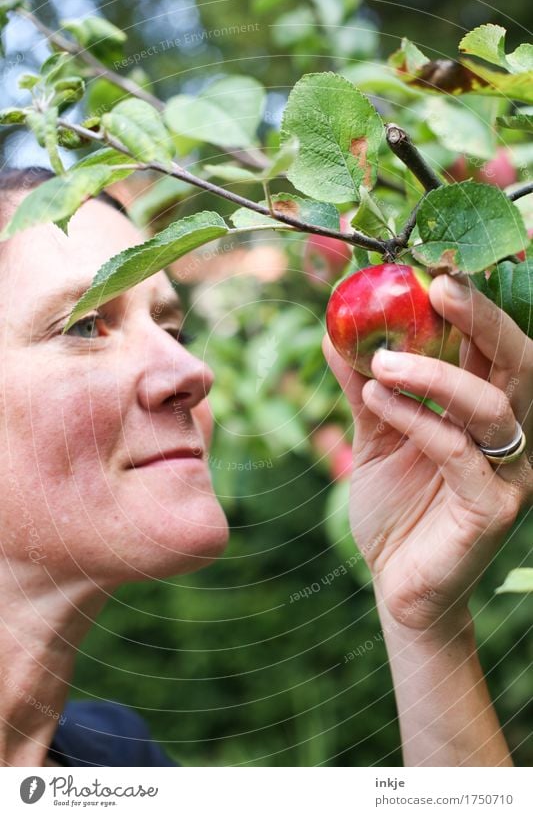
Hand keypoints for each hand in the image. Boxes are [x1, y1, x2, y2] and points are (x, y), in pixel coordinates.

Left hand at [323, 273, 532, 637]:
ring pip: (494, 407)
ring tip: (381, 359)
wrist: (398, 585)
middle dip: (482, 319)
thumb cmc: (396, 507)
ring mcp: (509, 474)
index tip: (437, 266)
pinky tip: (378, 399)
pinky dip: (418, 420)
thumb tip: (334, 331)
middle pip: (516, 363)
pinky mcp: (494, 510)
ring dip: (436, 374)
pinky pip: (460, 454)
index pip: (493, 347)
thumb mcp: (375, 435)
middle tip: (439, 285)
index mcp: (486, 411)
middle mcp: (510, 436)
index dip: (476, 305)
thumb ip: (364, 386)